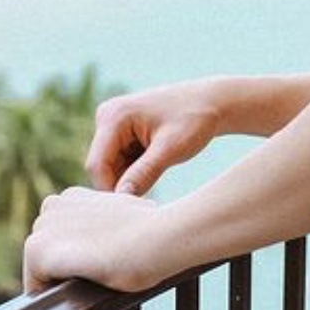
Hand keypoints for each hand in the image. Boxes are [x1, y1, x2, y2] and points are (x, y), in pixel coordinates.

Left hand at [25, 187, 162, 309]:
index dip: (79, 272)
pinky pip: (38, 292)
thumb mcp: (131, 219)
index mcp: (74, 197)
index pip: (64, 242)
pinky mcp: (37, 251)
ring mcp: (42, 227)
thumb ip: (109, 228)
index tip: (102, 292)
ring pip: (44, 277)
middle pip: (50, 260)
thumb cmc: (158, 229)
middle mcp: (53, 207)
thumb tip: (113, 246)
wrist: (160, 236)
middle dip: (71, 289)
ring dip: (68, 303)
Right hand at [86, 81, 225, 196]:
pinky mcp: (122, 133)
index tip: (136, 207)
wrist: (212, 102)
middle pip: (102, 167)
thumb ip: (144, 173)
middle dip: (123, 184)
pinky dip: (136, 172)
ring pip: (111, 167)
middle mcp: (106, 117)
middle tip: (152, 196)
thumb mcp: (171, 149)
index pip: (97, 165)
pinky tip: (158, 166)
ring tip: (160, 174)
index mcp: (113, 116)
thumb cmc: (195, 120)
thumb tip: (121, 197)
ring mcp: (113, 125)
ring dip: (131, 178)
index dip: (111, 190)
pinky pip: (120, 162)